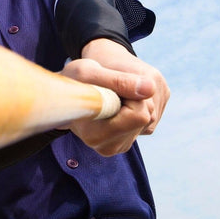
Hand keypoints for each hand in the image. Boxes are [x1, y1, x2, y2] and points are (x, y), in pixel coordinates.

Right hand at [60, 39, 169, 155]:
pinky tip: (118, 103)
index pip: (139, 115)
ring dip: (136, 100)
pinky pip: (150, 118)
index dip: (130, 93)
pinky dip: (138, 105)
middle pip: (147, 115)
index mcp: (96, 135)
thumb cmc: (73, 80)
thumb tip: (150, 88)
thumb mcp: (88, 71)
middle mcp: (109, 147)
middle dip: (134, 97)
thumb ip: (118, 80)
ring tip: (111, 96)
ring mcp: (120, 145)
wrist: (68, 93)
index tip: (110, 86)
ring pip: (151, 116)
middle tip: (109, 90)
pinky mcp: (128, 140)